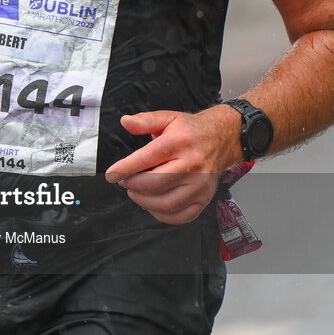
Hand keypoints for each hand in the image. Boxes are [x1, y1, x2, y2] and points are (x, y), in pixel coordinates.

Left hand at [104, 106, 240, 224]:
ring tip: (135, 192)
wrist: (222, 138)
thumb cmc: (190, 131)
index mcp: (180, 142)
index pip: (148, 158)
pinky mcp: (205, 199)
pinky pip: (181, 216)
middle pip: (156, 183)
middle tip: (124, 181)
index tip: (111, 174)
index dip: (126, 168)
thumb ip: (145, 120)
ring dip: (144, 201)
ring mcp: (201, 185)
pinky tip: (152, 204)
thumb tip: (125, 121)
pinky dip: (162, 215)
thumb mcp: (168, 118)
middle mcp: (193, 165)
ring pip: (167, 203)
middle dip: (133, 185)